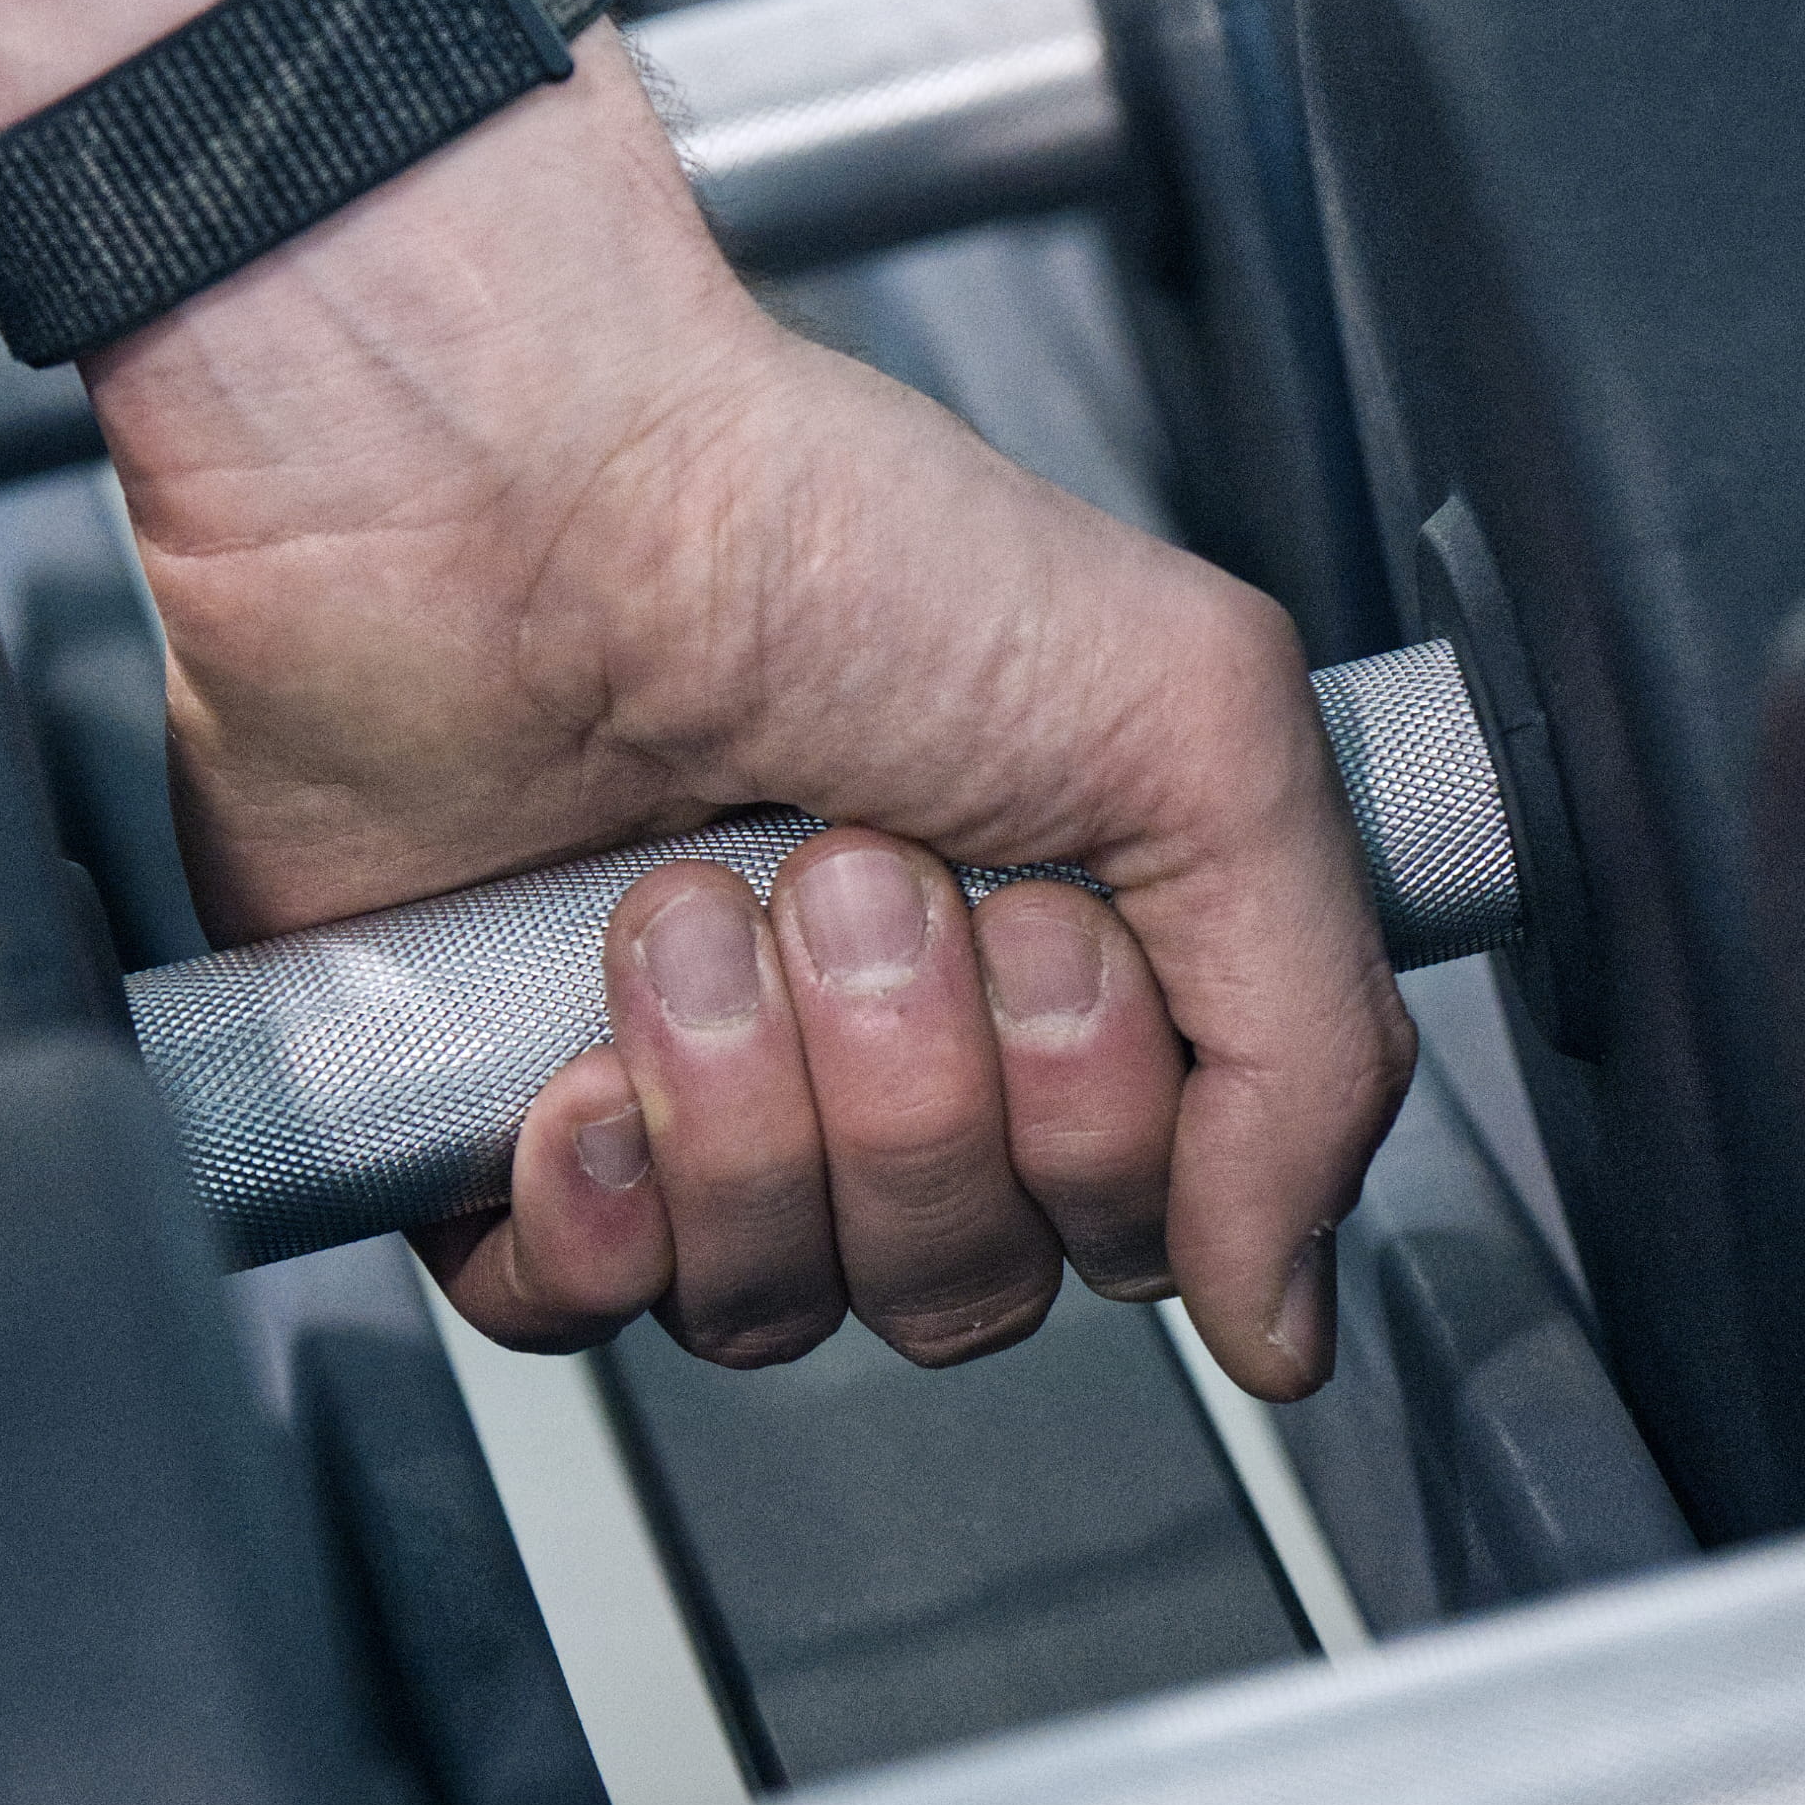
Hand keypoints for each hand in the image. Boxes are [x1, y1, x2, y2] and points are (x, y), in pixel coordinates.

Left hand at [94, 40, 1413, 1393]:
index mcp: (1056, 957)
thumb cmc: (814, 530)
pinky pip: (581, 1309)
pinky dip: (595, 1206)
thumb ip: (1312, 1044)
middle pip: (966, 1284)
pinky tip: (580, 1068)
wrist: (497, 489)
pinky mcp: (493, 1124)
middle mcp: (880, 1046)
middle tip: (852, 876)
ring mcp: (689, 1094)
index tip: (1046, 929)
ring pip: (777, 1304)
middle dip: (912, 1088)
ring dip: (745, 1107)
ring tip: (689, 898)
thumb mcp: (1193, 723)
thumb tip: (1289, 1315)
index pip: (1135, 1223)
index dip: (1096, 1123)